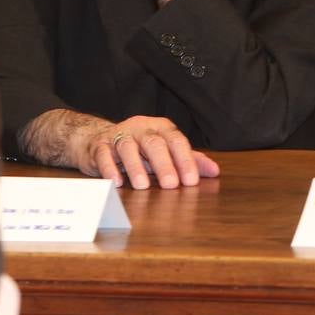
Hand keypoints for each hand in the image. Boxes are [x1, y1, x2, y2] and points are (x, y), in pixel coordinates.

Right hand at [82, 115, 219, 188]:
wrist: (99, 139)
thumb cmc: (140, 148)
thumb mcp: (166, 151)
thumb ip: (189, 160)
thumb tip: (215, 171)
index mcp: (161, 128)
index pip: (176, 140)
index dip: (185, 160)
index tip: (191, 180)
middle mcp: (141, 128)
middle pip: (154, 143)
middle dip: (163, 164)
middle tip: (171, 185)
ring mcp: (119, 135)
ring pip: (127, 147)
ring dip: (135, 167)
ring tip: (143, 186)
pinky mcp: (100, 146)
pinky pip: (103, 155)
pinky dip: (110, 169)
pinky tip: (116, 183)